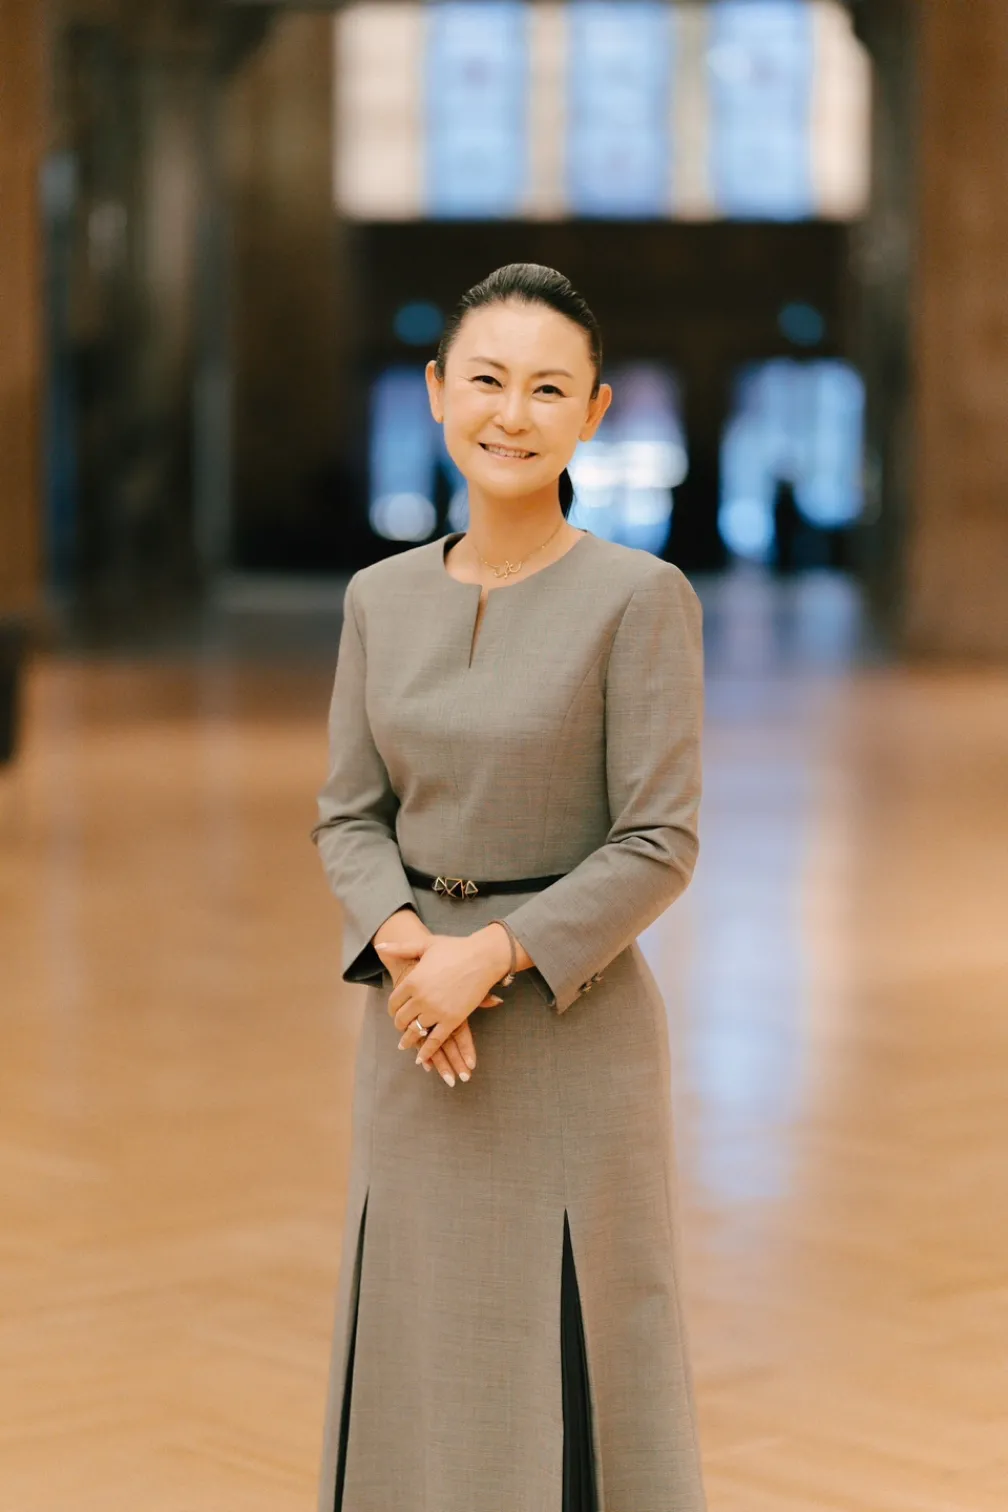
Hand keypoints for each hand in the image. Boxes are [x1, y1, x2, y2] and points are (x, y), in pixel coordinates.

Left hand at [376, 929, 510, 1076]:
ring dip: (408, 1040)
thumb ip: (401, 948)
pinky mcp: (452, 1020)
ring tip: (405, 1044)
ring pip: (415, 1031)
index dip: (392, 1009)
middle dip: (399, 1025)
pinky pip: (435, 1040)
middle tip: (400, 1028)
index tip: (394, 1011)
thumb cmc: (455, 948)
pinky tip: (421, 1059)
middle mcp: (420, 998)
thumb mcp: (425, 945)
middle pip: (401, 1019)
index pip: (393, 1002)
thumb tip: (379, 946)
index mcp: (412, 981)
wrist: (483, 957)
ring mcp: (436, 1011)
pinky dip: (426, 1051)